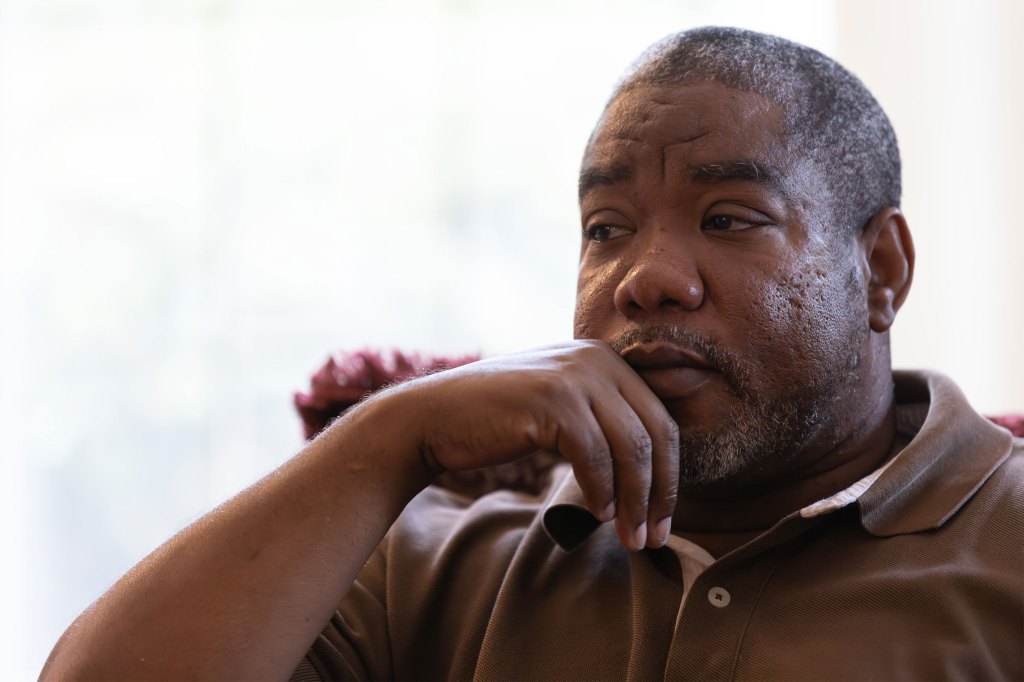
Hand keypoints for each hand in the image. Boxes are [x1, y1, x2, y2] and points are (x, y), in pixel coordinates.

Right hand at [388, 340, 679, 549]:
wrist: (434, 417)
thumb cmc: (498, 421)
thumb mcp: (561, 408)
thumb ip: (601, 420)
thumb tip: (653, 475)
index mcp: (605, 358)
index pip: (660, 419)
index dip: (669, 475)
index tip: (662, 519)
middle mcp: (596, 359)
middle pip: (656, 433)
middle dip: (660, 492)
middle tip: (654, 538)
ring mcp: (574, 377)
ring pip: (631, 447)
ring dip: (634, 500)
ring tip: (630, 536)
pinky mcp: (552, 401)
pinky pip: (596, 455)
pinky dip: (602, 490)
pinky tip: (598, 514)